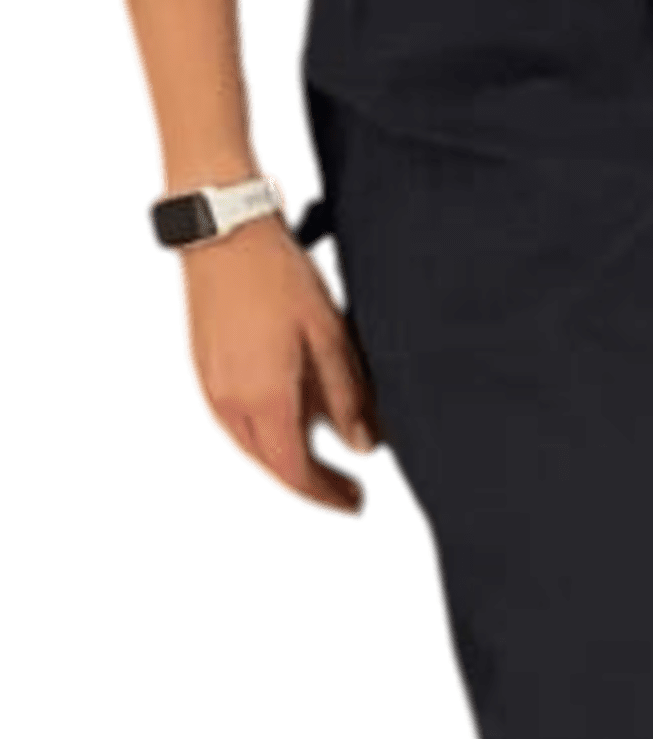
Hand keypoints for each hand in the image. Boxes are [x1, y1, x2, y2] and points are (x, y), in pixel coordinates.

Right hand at [176, 209, 379, 517]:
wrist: (223, 236)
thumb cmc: (280, 279)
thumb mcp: (330, 338)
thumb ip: (348, 400)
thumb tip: (364, 449)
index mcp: (266, 405)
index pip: (300, 478)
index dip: (332, 498)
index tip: (361, 502)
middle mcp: (231, 411)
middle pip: (275, 472)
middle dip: (314, 486)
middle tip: (350, 489)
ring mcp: (210, 395)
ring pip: (254, 453)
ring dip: (289, 464)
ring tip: (325, 458)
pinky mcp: (202, 378)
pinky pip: (236, 428)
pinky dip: (266, 440)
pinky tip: (288, 424)